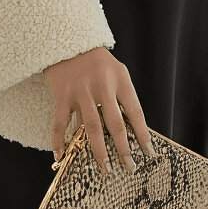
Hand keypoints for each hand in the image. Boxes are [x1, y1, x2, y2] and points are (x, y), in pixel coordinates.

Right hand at [43, 47, 153, 171]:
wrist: (69, 42)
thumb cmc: (98, 62)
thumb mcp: (118, 72)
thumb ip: (123, 96)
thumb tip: (131, 128)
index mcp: (120, 81)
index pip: (136, 112)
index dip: (143, 134)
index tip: (148, 152)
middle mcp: (102, 87)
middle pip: (115, 124)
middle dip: (123, 148)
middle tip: (129, 166)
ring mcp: (81, 92)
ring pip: (91, 127)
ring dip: (98, 150)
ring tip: (105, 166)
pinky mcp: (63, 96)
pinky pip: (60, 123)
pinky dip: (59, 141)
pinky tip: (60, 155)